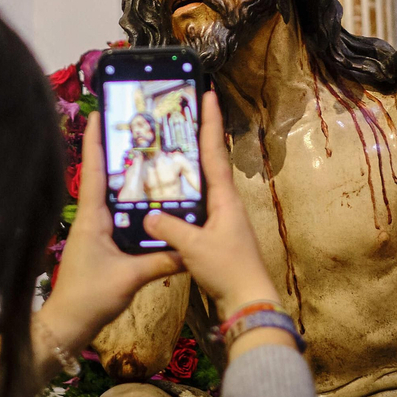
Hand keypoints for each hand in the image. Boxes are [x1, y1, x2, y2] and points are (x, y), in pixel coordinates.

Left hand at [37, 111, 183, 352]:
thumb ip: (161, 261)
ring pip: (113, 198)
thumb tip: (190, 249)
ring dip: (127, 180)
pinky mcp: (101, 246)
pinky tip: (152, 204)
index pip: (93, 172)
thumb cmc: (90, 297)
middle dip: (118, 154)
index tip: (99, 114)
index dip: (95, 142)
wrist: (68, 325)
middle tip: (139, 131)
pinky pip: (118, 218)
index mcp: (91, 218)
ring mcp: (94, 233)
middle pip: (104, 178)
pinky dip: (132, 207)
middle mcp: (91, 219)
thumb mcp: (130, 278)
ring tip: (150, 160)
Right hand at [141, 93, 282, 326]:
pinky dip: (182, 196)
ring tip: (165, 151)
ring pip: (201, 185)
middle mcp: (225, 203)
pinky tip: (165, 197)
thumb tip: (149, 215)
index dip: (209, 123)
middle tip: (179, 116)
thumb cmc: (227, 270)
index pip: (214, 152)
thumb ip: (170, 229)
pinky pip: (195, 206)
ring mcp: (222, 219)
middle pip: (209, 163)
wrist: (248, 301)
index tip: (208, 95)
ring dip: (186, 168)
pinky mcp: (215, 235)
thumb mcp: (195, 248)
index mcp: (225, 199)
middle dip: (196, 139)